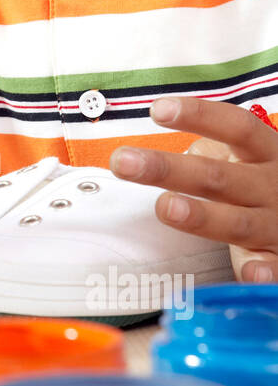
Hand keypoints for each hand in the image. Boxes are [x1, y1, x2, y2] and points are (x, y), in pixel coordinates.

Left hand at [109, 97, 277, 283]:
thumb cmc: (264, 185)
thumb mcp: (247, 159)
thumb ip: (210, 155)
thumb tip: (154, 161)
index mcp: (265, 153)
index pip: (235, 127)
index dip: (199, 116)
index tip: (157, 110)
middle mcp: (272, 185)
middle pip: (218, 176)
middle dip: (168, 169)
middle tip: (123, 162)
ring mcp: (275, 225)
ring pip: (236, 222)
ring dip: (201, 216)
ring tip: (166, 208)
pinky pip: (271, 268)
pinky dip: (262, 273)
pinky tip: (250, 275)